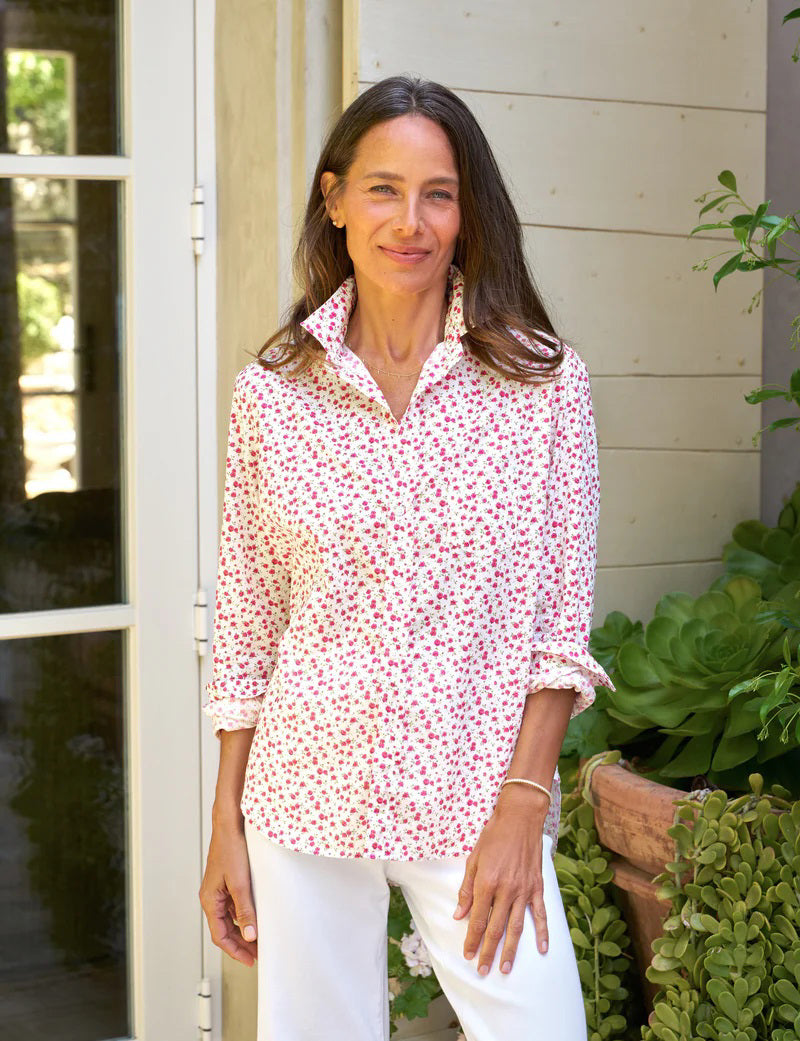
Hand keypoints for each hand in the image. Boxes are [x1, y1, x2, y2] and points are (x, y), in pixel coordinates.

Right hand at [199, 818, 258, 965]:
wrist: (230, 824)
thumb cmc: (231, 849)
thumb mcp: (240, 883)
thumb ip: (245, 910)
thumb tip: (249, 935)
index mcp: (209, 900)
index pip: (220, 935)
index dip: (235, 951)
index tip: (250, 960)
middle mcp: (211, 897)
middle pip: (224, 929)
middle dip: (240, 943)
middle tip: (258, 953)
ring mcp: (219, 889)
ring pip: (229, 917)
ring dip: (243, 929)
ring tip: (259, 938)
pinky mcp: (227, 881)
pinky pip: (234, 905)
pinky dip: (244, 914)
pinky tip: (256, 916)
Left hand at [453, 784, 549, 974]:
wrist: (520, 817)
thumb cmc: (493, 835)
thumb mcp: (473, 859)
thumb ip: (467, 890)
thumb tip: (459, 915)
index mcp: (487, 883)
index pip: (478, 920)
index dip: (472, 940)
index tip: (468, 954)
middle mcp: (506, 890)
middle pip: (496, 928)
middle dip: (488, 952)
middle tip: (483, 970)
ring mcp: (524, 890)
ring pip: (516, 927)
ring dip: (510, 950)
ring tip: (505, 968)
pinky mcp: (537, 887)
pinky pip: (540, 914)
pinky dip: (542, 933)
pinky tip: (541, 949)